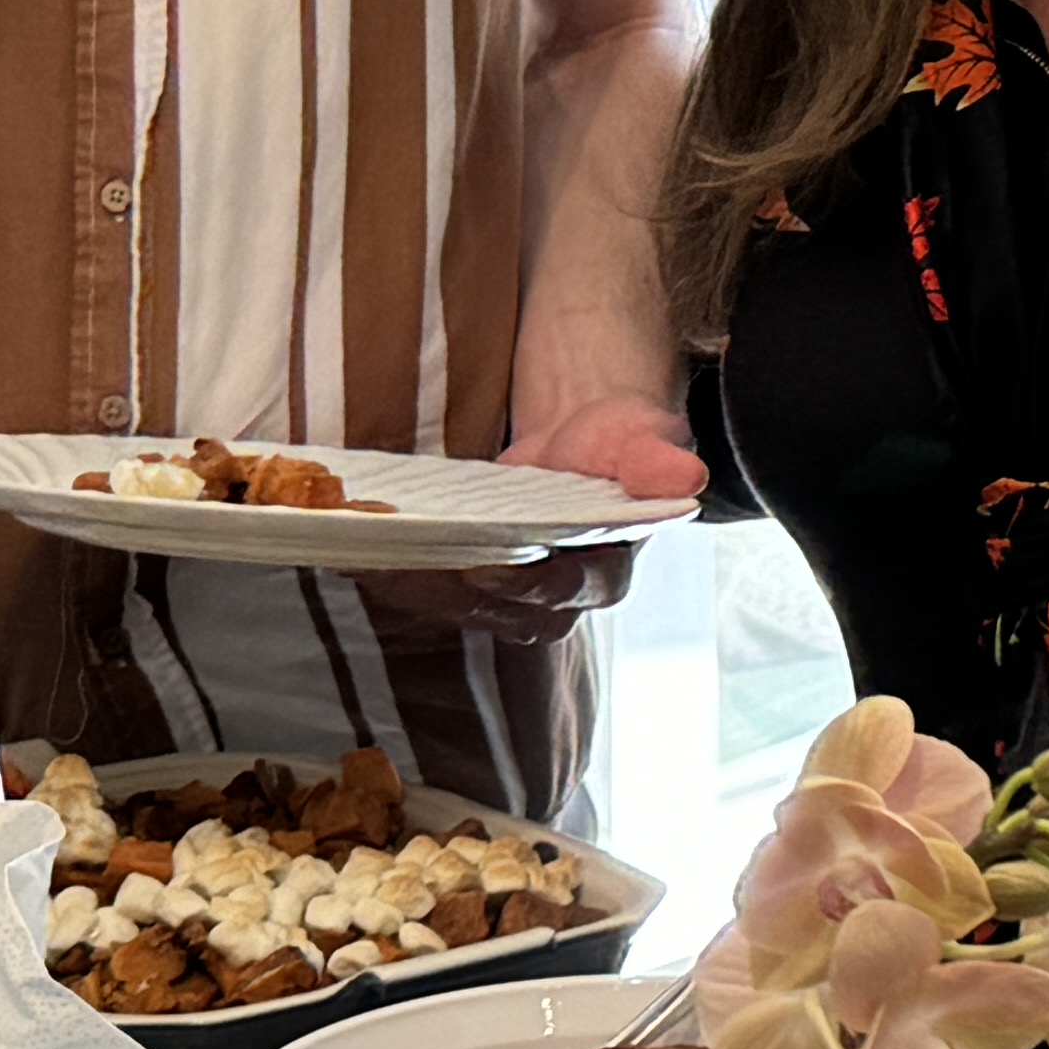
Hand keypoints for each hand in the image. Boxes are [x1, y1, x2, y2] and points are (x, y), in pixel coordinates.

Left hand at [354, 393, 698, 645]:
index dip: (530, 585)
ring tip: (370, 554)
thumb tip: (686, 476)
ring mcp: (512, 600)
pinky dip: (398, 574)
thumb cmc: (614, 442)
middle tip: (404, 560)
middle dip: (450, 590)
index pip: (571, 589)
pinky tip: (362, 551)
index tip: (487, 566)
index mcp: (607, 571)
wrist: (577, 447)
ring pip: (460, 608)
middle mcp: (560, 600)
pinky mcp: (472, 587)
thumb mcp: (640, 437)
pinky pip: (433, 594)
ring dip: (413, 585)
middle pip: (503, 611)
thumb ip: (654, 459)